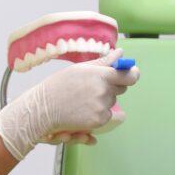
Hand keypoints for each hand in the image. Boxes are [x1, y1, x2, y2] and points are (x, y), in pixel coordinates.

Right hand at [0, 49, 138, 159]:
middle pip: (121, 89)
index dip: (131, 74)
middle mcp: (104, 91)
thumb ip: (104, 62)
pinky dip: (98, 114)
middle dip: (111, 87)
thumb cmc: (59, 85)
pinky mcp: (98, 121)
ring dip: (103, 101)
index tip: (131, 73)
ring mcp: (102, 108)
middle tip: (92, 87)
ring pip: (111, 102)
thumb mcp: (80, 69)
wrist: (43, 109)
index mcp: (101, 75)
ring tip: (82, 100)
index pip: (129, 76)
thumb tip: (121, 53)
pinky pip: (106, 115)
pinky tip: (82, 110)